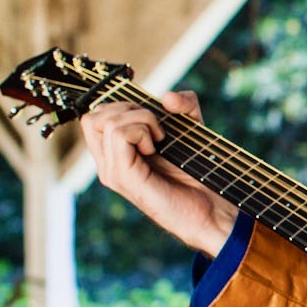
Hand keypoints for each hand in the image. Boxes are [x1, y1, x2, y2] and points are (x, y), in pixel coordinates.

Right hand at [79, 91, 238, 254]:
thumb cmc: (200, 173)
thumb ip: (184, 105)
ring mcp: (113, 171)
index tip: (151, 118)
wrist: (213, 209)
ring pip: (105, 122)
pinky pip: (119, 135)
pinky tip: (157, 146)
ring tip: (160, 139)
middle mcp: (109, 164)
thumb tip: (167, 97)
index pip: (95, 117)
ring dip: (140, 119)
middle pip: (93, 117)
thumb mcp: (193, 128)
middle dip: (128, 109)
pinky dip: (141, 131)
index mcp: (116, 154)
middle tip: (155, 129)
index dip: (122, 106)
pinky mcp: (124, 177)